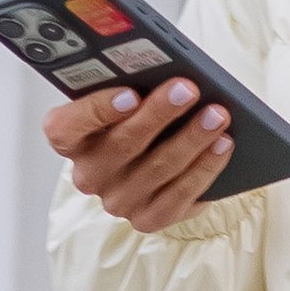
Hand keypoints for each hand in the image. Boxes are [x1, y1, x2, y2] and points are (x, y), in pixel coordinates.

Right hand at [43, 73, 233, 228]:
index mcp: (70, 139)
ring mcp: (118, 201)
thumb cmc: (136, 116)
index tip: (131, 93)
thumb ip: (131, 85)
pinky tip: (223, 145)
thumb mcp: (123, 96)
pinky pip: (180, 195)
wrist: (152, 161)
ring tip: (218, 115)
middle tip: (189, 89)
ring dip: (192, 139)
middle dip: (160, 113)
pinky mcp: (148, 219)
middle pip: (123, 144)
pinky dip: (205, 168)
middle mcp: (89, 174)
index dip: (97, 110)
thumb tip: (166, 71)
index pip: (66, 127)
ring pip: (158, 168)